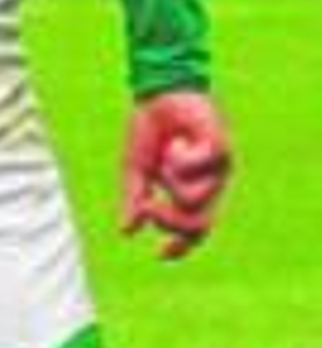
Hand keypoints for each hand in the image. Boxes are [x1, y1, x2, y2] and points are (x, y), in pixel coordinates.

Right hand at [121, 89, 231, 260]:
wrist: (159, 92)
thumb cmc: (150, 129)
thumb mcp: (136, 169)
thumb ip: (134, 198)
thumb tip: (126, 230)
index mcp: (192, 192)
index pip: (194, 231)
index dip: (180, 246)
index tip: (160, 254)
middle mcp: (211, 185)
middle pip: (198, 225)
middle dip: (169, 221)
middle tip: (148, 205)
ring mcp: (219, 169)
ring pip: (195, 198)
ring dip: (171, 179)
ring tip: (167, 152)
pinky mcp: (221, 149)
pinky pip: (198, 169)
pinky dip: (180, 158)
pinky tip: (178, 141)